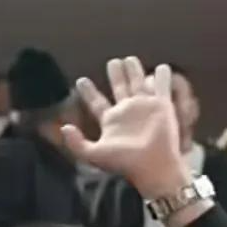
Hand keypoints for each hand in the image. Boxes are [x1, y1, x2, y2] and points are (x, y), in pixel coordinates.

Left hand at [62, 58, 190, 200]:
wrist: (153, 166)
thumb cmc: (125, 162)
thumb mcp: (94, 154)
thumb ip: (76, 143)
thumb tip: (64, 128)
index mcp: (111, 120)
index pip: (97, 102)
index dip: (89, 92)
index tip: (81, 81)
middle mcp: (127, 111)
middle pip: (120, 88)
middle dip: (116, 75)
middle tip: (112, 62)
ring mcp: (145, 107)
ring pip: (138, 83)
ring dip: (135, 71)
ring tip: (129, 60)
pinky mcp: (162, 105)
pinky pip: (162, 86)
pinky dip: (162, 76)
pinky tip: (162, 67)